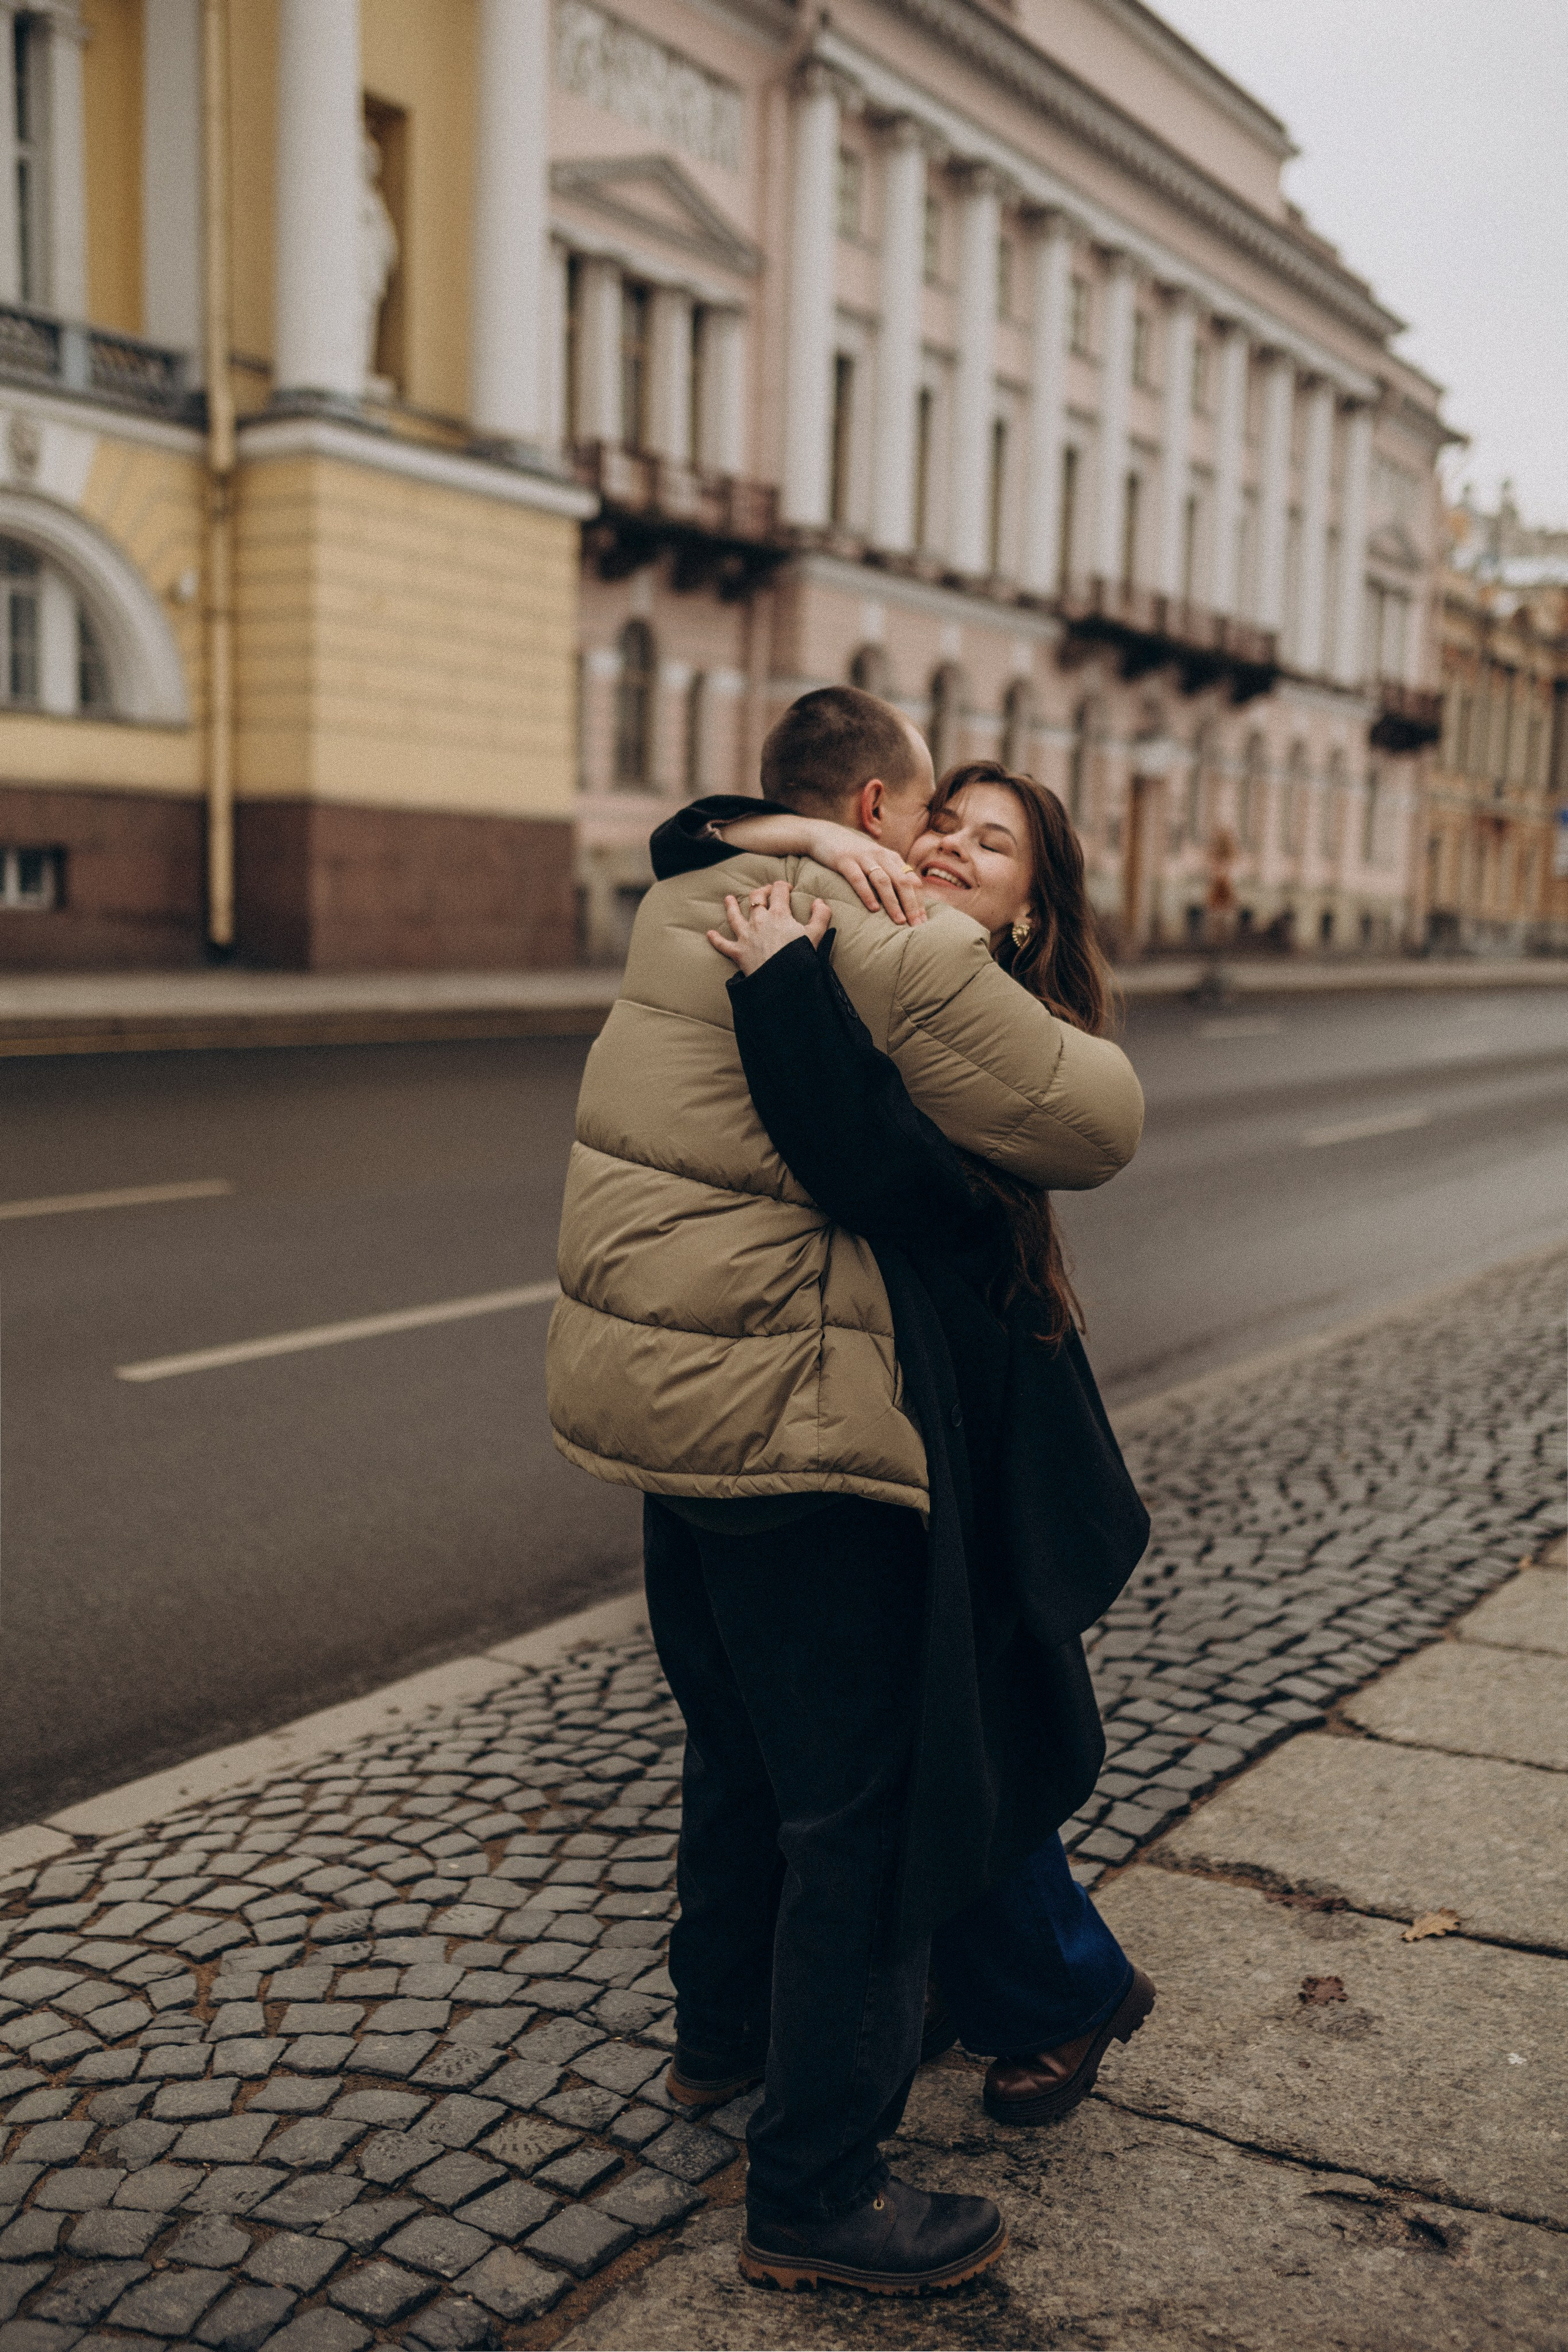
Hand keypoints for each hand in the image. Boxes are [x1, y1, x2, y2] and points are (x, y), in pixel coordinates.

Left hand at [708, 880, 831, 975]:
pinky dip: (716, 940)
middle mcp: (759, 921)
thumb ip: (821, 915)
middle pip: (756, 898)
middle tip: (765, 892)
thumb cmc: (800, 957)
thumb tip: (820, 901)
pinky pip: (723, 945)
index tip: (787, 888)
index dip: (783, 886)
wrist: (782, 980)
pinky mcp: (738, 952)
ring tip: (728, 899)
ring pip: (734, 916)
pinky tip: (709, 934)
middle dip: (761, 892)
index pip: (779, 891)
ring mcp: (746, 936)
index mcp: (778, 914)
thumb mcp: (817, 934)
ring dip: (731, 906)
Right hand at [801, 821, 927, 925]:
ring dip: (893, 902)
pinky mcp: (845, 860)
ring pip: (883, 881)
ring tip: (899, 921)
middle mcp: (881, 856)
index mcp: (891, 858)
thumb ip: (889, 874)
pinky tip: (873, 909)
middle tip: (916, 925)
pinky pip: (858, 879)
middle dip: (911, 905)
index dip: (919, 901)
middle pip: (902, 881)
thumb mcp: (875, 861)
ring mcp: (863, 857)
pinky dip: (867, 894)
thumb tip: (905, 900)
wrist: (824, 834)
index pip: (912, 880)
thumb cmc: (853, 854)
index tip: (923, 921)